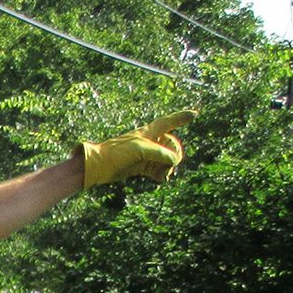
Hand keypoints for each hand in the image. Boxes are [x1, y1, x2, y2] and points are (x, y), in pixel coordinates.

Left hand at [78, 110, 194, 187]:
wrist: (98, 166)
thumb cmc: (117, 153)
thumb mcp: (142, 149)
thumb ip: (161, 153)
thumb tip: (174, 161)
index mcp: (149, 131)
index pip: (169, 122)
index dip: (182, 117)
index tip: (195, 114)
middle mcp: (149, 141)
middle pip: (172, 146)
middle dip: (175, 155)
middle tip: (172, 164)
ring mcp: (146, 154)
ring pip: (166, 159)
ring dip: (168, 167)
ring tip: (164, 175)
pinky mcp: (141, 166)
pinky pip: (158, 169)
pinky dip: (161, 174)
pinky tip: (161, 179)